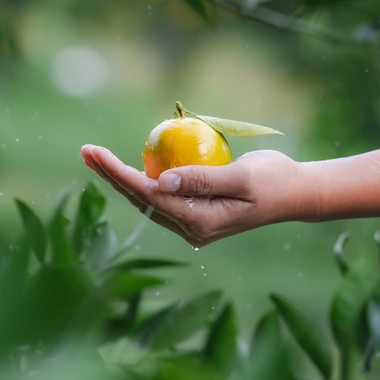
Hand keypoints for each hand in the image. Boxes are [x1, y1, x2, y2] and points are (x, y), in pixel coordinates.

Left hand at [80, 145, 315, 246]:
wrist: (294, 194)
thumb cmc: (274, 182)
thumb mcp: (242, 178)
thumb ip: (202, 180)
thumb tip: (161, 181)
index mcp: (200, 222)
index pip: (150, 196)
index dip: (120, 175)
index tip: (96, 154)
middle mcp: (191, 228)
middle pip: (142, 200)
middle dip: (111, 177)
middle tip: (85, 151)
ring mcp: (193, 223)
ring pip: (148, 201)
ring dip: (121, 179)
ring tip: (95, 158)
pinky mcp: (196, 214)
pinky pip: (162, 198)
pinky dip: (142, 181)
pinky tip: (126, 168)